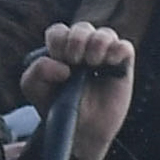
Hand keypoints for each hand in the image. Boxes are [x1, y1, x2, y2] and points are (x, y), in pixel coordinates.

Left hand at [18, 21, 136, 159]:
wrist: (79, 131)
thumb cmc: (57, 107)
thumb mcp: (34, 90)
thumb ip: (36, 71)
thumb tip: (63, 67)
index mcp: (60, 50)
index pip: (59, 32)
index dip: (58, 41)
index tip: (59, 58)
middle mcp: (83, 49)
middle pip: (82, 28)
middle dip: (77, 40)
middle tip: (75, 60)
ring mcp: (104, 56)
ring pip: (106, 34)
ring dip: (97, 43)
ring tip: (93, 62)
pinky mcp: (122, 67)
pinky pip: (125, 47)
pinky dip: (118, 49)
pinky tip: (109, 62)